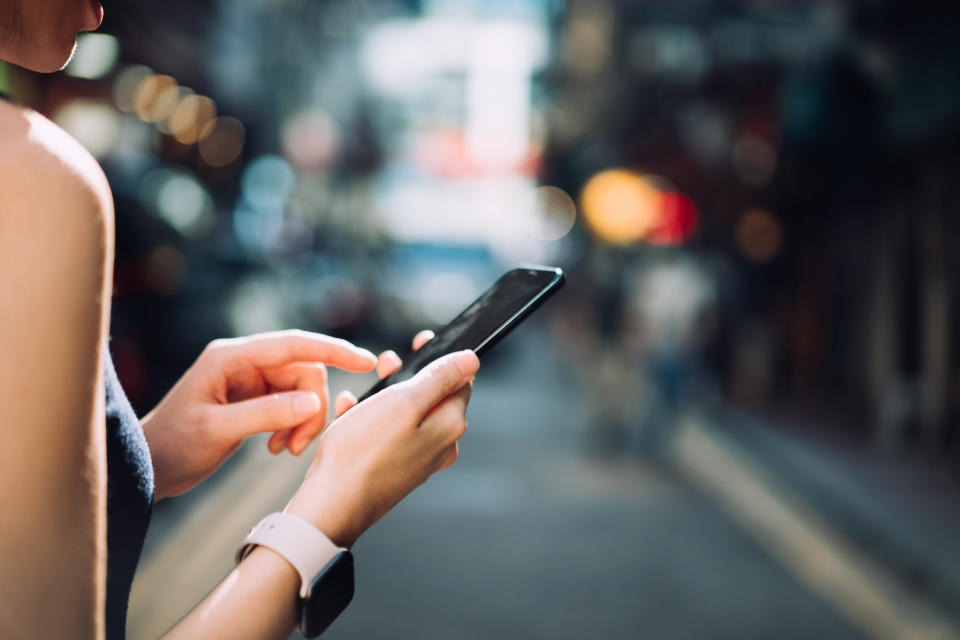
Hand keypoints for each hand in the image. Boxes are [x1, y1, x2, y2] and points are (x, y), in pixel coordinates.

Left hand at [142, 330, 376, 497]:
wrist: (149, 466)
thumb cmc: (174, 444)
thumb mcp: (219, 429)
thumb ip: (266, 413)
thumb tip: (314, 402)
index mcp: (232, 357)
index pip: (293, 344)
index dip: (332, 350)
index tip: (365, 361)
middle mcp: (244, 362)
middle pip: (303, 371)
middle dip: (311, 407)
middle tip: (298, 444)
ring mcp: (250, 380)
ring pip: (301, 391)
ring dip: (302, 421)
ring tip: (285, 449)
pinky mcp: (253, 399)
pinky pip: (291, 405)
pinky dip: (292, 426)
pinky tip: (275, 448)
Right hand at [284, 339, 478, 547]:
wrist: (331, 504)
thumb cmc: (363, 453)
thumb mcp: (403, 402)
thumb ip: (439, 379)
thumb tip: (471, 361)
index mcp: (449, 426)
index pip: (460, 382)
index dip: (442, 357)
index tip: (421, 342)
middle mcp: (438, 445)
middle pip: (431, 397)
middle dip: (408, 375)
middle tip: (387, 362)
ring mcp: (416, 460)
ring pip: (405, 414)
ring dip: (384, 395)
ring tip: (362, 388)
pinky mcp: (392, 469)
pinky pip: (385, 434)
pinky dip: (368, 420)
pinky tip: (348, 414)